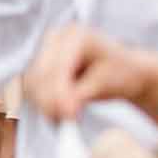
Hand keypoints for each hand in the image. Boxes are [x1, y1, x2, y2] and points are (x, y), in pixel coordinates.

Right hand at [23, 24, 157, 124]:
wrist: (125, 70)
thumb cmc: (121, 73)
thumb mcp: (105, 84)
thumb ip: (81, 95)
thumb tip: (63, 110)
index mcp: (76, 36)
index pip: (58, 67)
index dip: (59, 93)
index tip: (69, 116)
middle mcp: (56, 38)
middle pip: (40, 74)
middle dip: (49, 101)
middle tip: (64, 121)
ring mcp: (46, 50)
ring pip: (32, 81)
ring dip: (44, 104)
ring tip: (64, 119)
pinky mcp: (40, 64)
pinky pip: (32, 86)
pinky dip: (41, 102)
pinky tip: (57, 113)